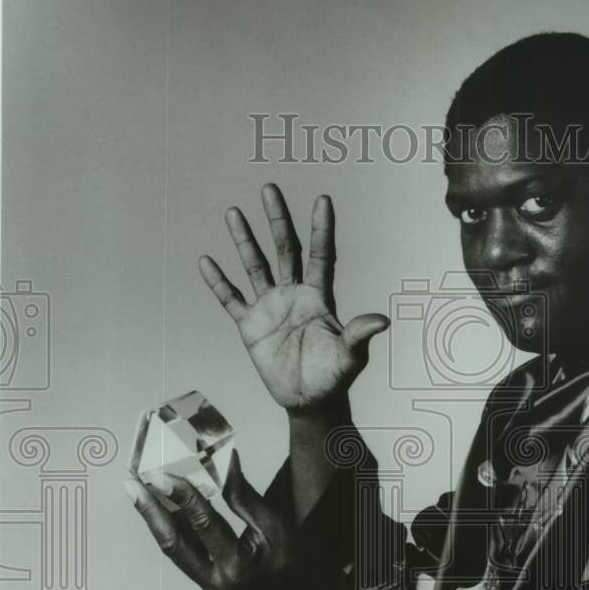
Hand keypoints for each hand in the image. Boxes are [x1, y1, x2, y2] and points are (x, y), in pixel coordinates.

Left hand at [123, 449, 295, 589]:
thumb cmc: (292, 566)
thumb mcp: (276, 527)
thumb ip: (245, 497)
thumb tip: (225, 462)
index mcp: (237, 564)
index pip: (203, 523)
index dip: (182, 495)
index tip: (162, 473)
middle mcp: (215, 579)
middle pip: (173, 541)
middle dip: (149, 509)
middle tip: (131, 482)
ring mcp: (207, 585)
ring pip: (172, 548)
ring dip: (153, 518)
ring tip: (138, 491)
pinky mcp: (205, 584)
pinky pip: (183, 553)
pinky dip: (172, 528)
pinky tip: (161, 508)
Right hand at [198, 184, 387, 414]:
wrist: (310, 400)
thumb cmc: (335, 377)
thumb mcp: (351, 356)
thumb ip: (360, 335)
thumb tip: (382, 320)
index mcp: (320, 297)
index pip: (321, 254)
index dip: (322, 228)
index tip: (323, 199)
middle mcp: (294, 295)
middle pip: (285, 249)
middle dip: (277, 219)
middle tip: (270, 188)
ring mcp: (270, 307)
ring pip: (255, 266)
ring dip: (244, 240)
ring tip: (233, 212)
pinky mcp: (250, 325)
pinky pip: (231, 299)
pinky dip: (218, 282)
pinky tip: (207, 261)